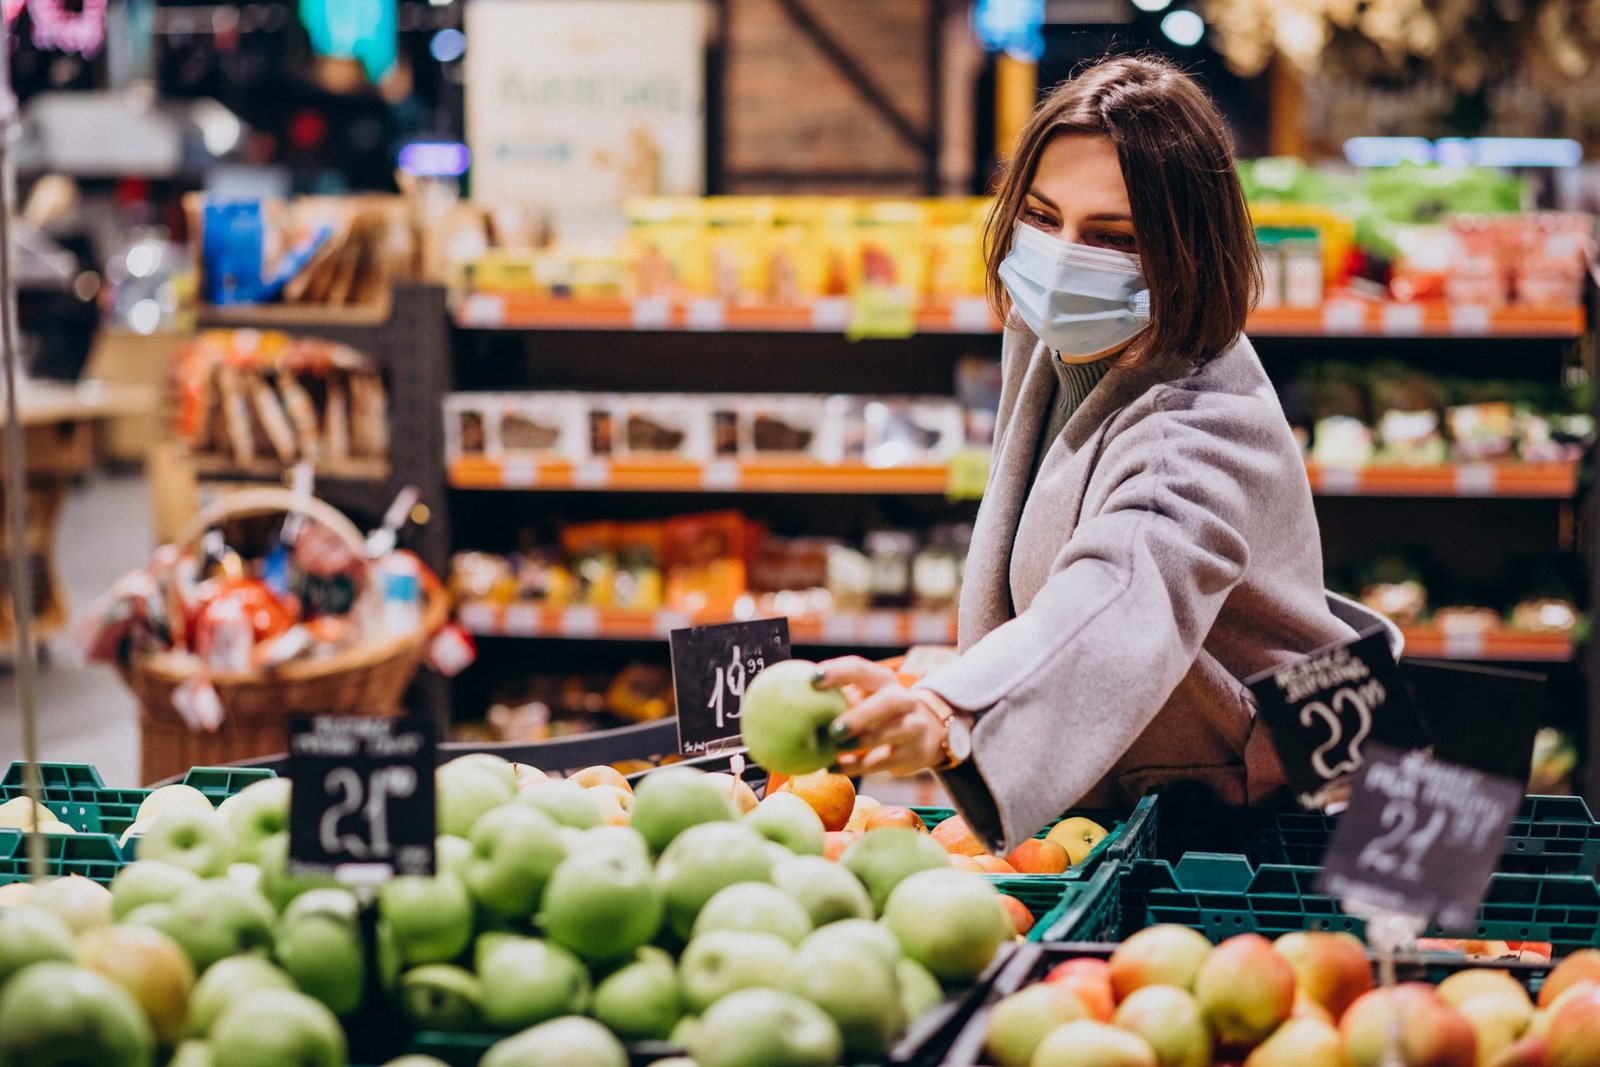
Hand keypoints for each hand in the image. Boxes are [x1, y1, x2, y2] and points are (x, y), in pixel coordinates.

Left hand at [814, 656, 946, 776]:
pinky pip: (883, 760)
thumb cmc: (879, 713)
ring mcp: (912, 725)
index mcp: (882, 680)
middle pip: (887, 702)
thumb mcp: (865, 698)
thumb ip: (838, 697)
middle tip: (833, 729)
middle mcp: (902, 699)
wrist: (927, 734)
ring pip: (891, 732)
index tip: (812, 680)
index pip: (860, 668)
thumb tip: (790, 699)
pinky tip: (832, 768)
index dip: (837, 672)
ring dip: (861, 742)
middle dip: (861, 715)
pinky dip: (856, 766)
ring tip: (834, 750)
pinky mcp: (913, 752)